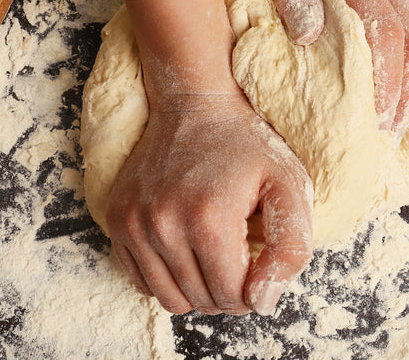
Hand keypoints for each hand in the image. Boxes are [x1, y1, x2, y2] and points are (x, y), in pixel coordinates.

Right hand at [106, 93, 312, 314]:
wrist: (193, 105)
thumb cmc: (246, 146)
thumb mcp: (290, 187)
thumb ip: (291, 249)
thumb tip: (263, 304)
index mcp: (209, 220)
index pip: (233, 297)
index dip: (255, 290)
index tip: (258, 262)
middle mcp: (163, 224)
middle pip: (201, 301)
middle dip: (227, 291)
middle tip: (238, 257)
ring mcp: (134, 223)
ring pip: (169, 299)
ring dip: (196, 289)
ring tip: (212, 257)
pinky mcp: (117, 220)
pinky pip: (141, 282)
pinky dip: (166, 277)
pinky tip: (185, 249)